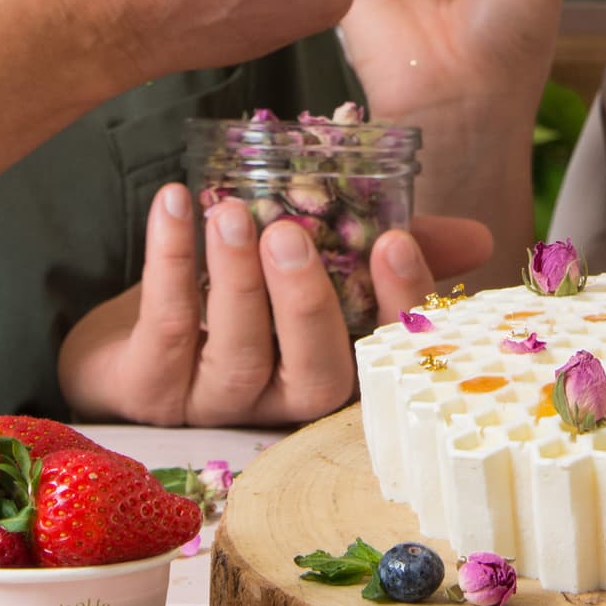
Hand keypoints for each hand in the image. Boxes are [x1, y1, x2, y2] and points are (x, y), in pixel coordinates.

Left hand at [58, 181, 493, 428]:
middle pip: (314, 373)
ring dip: (234, 277)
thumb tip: (478, 238)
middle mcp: (279, 400)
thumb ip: (385, 245)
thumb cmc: (238, 293)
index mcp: (330, 365)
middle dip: (306, 301)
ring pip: (237, 351)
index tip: (396, 239)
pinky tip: (174, 203)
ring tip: (231, 210)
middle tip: (290, 232)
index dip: (396, 302)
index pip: (383, 351)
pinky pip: (166, 326)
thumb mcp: (314, 259)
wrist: (127, 333)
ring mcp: (213, 402)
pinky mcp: (149, 390)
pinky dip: (170, 260)